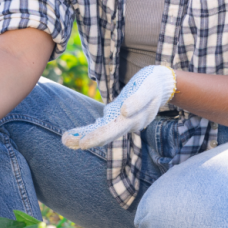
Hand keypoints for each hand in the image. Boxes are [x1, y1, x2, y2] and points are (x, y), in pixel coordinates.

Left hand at [62, 65, 176, 149]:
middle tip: (65, 141)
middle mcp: (126, 124)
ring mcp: (123, 122)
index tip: (81, 144)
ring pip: (102, 132)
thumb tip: (124, 111)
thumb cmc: (153, 83)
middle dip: (84, 139)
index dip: (96, 137)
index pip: (111, 131)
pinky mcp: (120, 116)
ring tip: (66, 139)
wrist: (162, 84)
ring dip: (85, 136)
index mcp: (131, 119)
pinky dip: (91, 131)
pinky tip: (78, 135)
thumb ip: (138, 100)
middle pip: (104, 135)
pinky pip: (104, 126)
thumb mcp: (148, 87)